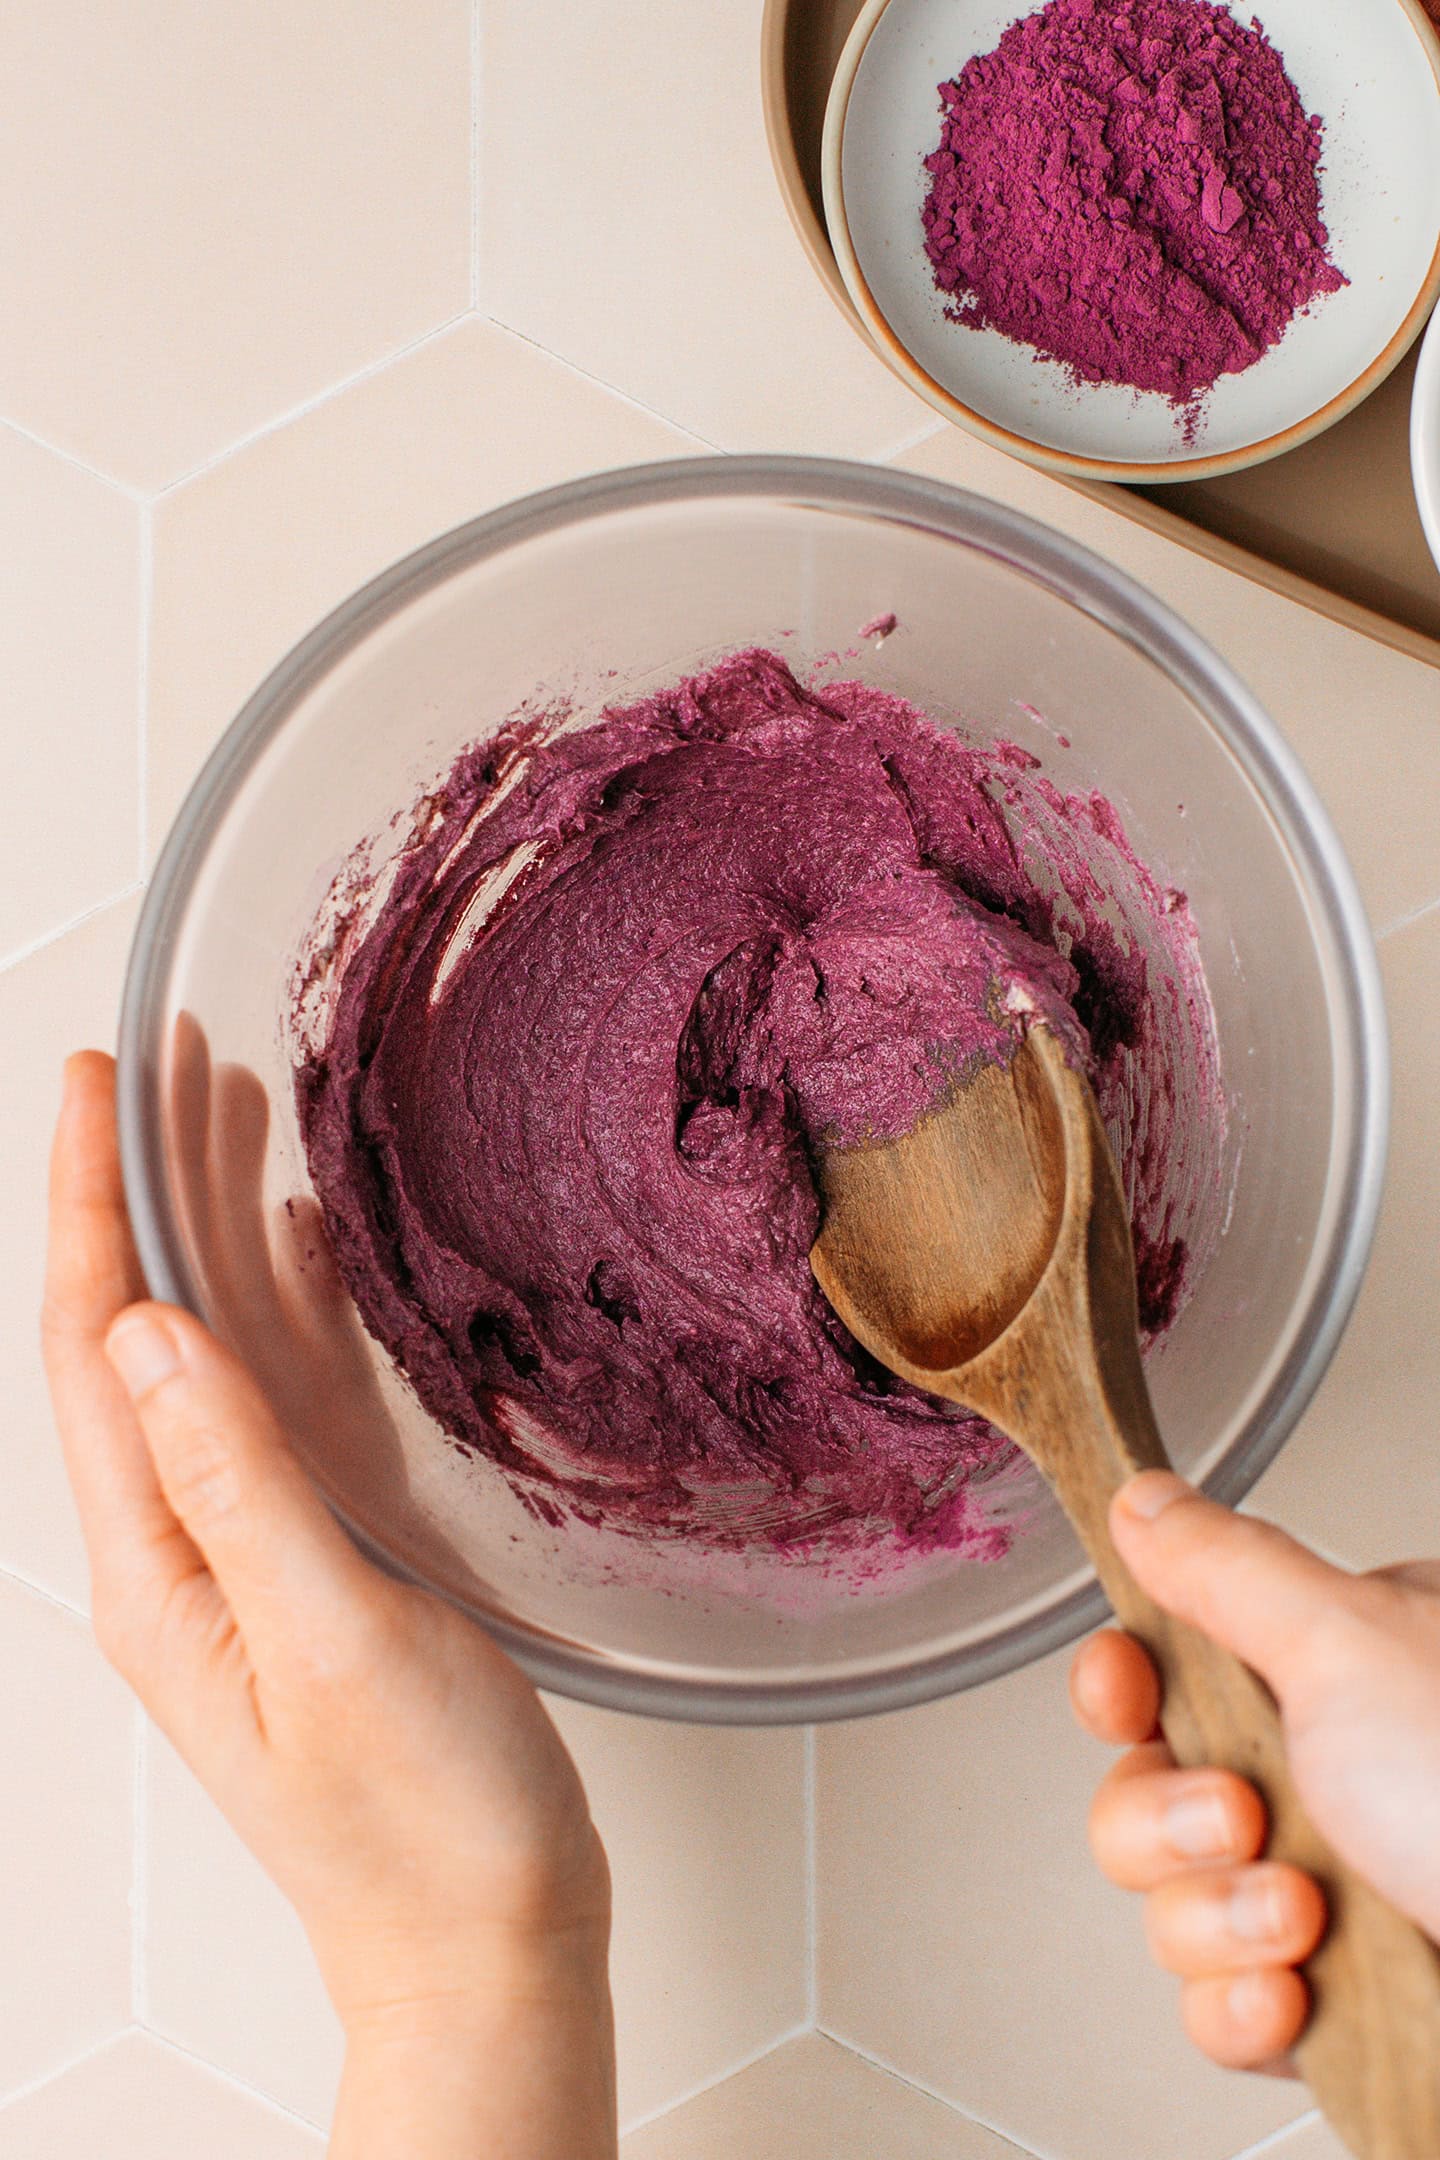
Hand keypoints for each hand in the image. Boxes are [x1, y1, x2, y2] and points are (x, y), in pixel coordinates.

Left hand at [41, 1052, 617, 2159]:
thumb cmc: (416, 1822)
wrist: (483, 1937)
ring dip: (207, 1236)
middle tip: (158, 1070)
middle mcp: (183, 1549)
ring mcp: (248, 1550)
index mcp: (158, 1570)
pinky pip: (279, 1405)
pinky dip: (282, 1312)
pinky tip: (301, 1259)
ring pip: (207, 1358)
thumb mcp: (329, 1637)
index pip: (91, 1351)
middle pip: (134, 1336)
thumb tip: (150, 1331)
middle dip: (132, 1192)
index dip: (84, 1206)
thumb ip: (239, 1480)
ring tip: (221, 1123)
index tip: (95, 1086)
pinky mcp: (319, 1556)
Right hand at [1071, 1471, 1439, 2074]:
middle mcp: (1333, 1773)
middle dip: (1171, 1817)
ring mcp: (1333, 1889)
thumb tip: (1147, 1500)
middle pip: (1148, 1782)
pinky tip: (1293, 1993)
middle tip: (1247, 1816)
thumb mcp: (1354, 1646)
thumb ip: (1228, 1567)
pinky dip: (1242, 2005)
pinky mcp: (1335, 2004)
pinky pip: (1216, 2005)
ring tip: (1303, 1919)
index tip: (1127, 1690)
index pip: (1174, 1656)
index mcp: (1343, 1669)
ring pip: (1173, 1898)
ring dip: (1219, 1917)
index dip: (1123, 1680)